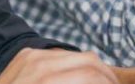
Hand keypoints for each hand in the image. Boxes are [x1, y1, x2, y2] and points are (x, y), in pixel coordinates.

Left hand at [0, 48, 118, 83]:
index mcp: (45, 80)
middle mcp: (38, 63)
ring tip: (100, 83)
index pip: (90, 73)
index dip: (109, 82)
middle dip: (106, 76)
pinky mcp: (25, 53)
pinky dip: (73, 65)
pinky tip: (78, 78)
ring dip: (93, 70)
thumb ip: (76, 82)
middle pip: (89, 60)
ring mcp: (30, 55)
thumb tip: (99, 82)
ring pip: (77, 54)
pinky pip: (58, 54)